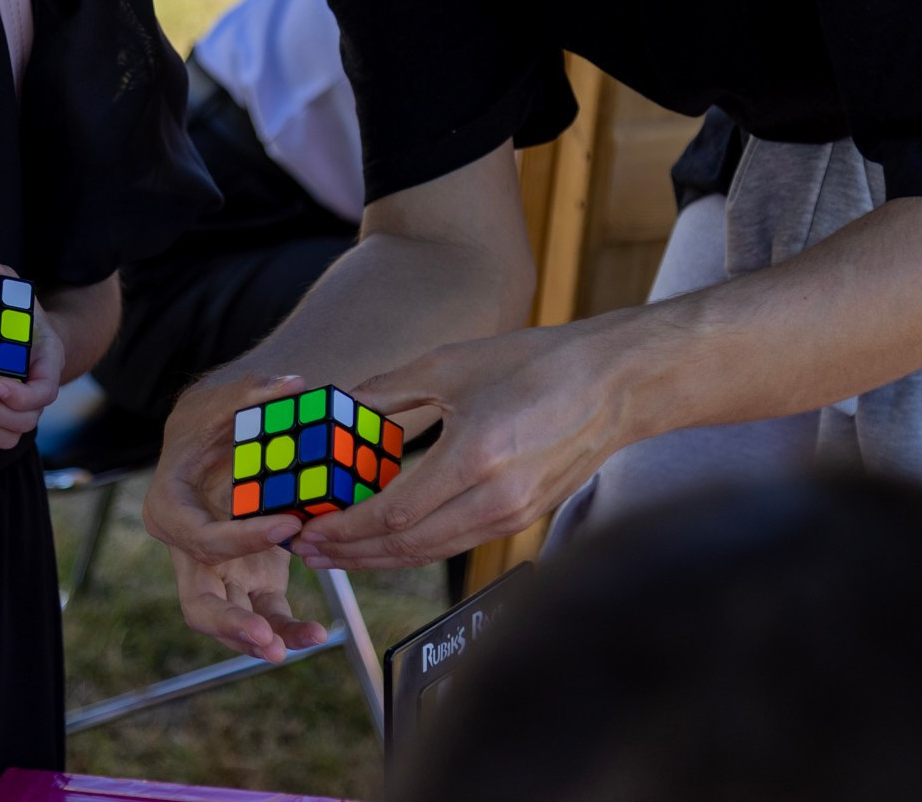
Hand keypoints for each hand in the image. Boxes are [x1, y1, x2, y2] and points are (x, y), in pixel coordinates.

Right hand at [143, 371, 322, 659]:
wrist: (211, 440)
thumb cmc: (209, 421)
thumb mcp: (220, 402)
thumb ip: (251, 393)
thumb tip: (292, 384)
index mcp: (170, 509)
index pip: (200, 537)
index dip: (241, 537)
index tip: (290, 524)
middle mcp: (188, 550)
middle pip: (197, 603)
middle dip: (228, 625)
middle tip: (263, 636)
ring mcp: (218, 571)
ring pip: (228, 620)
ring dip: (261, 639)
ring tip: (299, 643)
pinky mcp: (247, 581)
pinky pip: (262, 614)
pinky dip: (286, 628)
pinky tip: (317, 632)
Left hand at [292, 322, 630, 572]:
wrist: (613, 384)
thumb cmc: (535, 364)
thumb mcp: (452, 362)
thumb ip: (389, 390)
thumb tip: (339, 407)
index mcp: (475, 456)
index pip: (392, 513)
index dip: (345, 529)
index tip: (309, 530)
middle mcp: (496, 498)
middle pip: (407, 546)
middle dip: (352, 554)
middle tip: (308, 553)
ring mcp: (514, 515)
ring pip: (432, 552)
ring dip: (380, 559)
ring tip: (339, 554)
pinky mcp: (525, 518)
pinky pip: (457, 542)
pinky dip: (417, 546)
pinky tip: (390, 540)